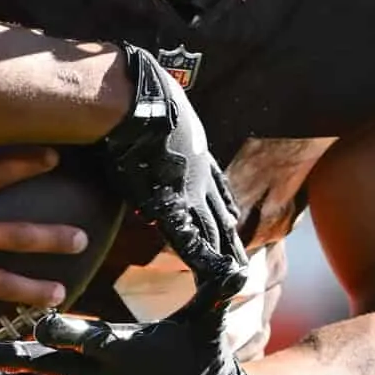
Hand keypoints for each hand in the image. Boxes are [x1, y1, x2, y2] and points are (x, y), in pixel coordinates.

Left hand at [0, 289, 253, 374]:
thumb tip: (236, 266)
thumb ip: (217, 293)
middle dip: (11, 358)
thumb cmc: (205, 356)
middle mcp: (98, 372)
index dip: (68, 333)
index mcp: (127, 352)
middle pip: (48, 364)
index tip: (40, 325)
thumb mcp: (211, 324)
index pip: (94, 341)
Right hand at [102, 46, 246, 301]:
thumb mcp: (155, 112)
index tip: (233, 220)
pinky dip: (202, 259)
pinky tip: (211, 275)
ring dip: (225, 253)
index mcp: (196, 150)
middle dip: (232, 236)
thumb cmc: (133, 99)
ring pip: (213, 228)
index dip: (223, 205)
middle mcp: (199, 172)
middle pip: (221, 212)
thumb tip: (134, 115)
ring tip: (236, 274)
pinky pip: (191, 238)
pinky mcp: (170, 203)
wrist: (131, 100)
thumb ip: (152, 125)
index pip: (215, 185)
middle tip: (243, 259)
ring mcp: (188, 189)